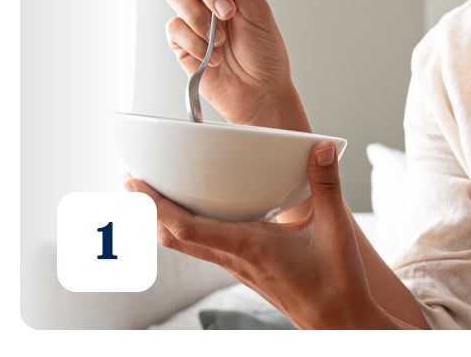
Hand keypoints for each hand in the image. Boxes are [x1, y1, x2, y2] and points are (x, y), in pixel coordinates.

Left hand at [125, 142, 394, 328]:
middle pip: (174, 237)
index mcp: (250, 247)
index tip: (137, 183)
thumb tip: (320, 148)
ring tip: (152, 195)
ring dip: (163, 220)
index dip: (157, 205)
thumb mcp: (335, 228)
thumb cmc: (336, 282)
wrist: (339, 322)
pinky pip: (204, 249)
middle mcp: (235, 259)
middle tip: (131, 181)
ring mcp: (237, 267)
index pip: (188, 228)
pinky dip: (186, 230)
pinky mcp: (245, 270)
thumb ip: (326, 185)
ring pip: (186, 245)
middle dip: (148, 209)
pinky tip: (195, 216)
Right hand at [164, 0, 308, 129]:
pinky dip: (196, 43)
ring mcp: (192, 17)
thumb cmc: (265, 54)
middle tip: (228, 12)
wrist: (259, 92)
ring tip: (222, 39)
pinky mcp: (180, 40)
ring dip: (199, 17)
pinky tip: (213, 56)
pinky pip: (174, 27)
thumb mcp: (260, 13)